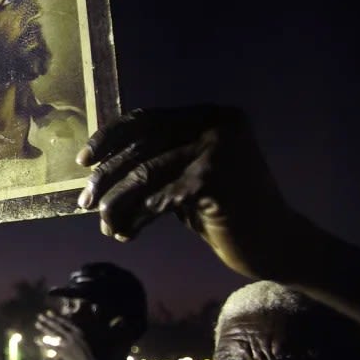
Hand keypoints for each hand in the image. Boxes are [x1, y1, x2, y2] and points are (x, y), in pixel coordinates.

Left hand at [35, 311, 109, 359]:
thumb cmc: (88, 353)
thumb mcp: (84, 340)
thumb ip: (75, 333)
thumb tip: (66, 327)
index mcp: (78, 332)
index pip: (65, 322)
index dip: (56, 317)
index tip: (49, 313)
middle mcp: (71, 336)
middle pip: (57, 326)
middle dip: (48, 320)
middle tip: (40, 316)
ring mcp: (66, 344)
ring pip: (53, 334)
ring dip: (44, 328)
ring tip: (37, 324)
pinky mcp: (62, 352)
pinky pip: (50, 346)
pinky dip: (43, 343)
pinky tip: (36, 340)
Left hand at [77, 106, 297, 280]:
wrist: (276, 244)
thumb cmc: (227, 210)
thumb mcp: (189, 173)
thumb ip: (158, 159)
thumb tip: (98, 164)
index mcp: (210, 115)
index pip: (145, 119)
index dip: (108, 138)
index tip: (82, 162)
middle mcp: (216, 124)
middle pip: (141, 147)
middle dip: (106, 177)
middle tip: (85, 203)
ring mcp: (217, 151)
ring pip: (144, 175)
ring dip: (116, 203)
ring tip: (106, 224)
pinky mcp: (213, 181)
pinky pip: (156, 200)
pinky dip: (135, 218)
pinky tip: (126, 233)